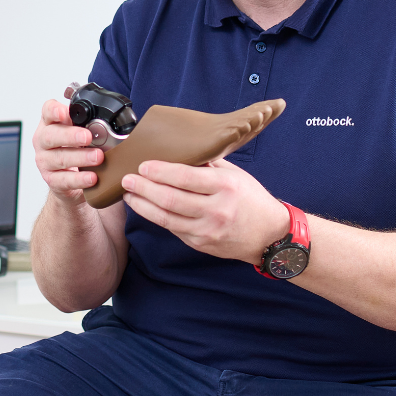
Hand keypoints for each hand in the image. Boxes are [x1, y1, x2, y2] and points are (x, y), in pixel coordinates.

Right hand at [33, 98, 103, 205]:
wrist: (67, 178)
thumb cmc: (74, 149)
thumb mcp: (78, 131)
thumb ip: (86, 121)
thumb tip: (108, 114)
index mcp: (50, 124)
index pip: (47, 111)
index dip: (54, 111)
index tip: (64, 112)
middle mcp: (43, 141)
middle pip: (50, 136)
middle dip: (70, 136)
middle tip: (88, 137)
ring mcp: (45, 161)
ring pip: (59, 158)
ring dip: (80, 157)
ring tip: (98, 157)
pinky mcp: (51, 180)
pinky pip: (64, 180)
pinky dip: (79, 179)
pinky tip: (92, 177)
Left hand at [120, 158, 288, 263]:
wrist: (269, 235)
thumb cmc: (250, 199)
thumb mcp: (234, 175)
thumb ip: (207, 164)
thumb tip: (176, 152)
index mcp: (225, 186)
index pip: (184, 177)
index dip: (159, 171)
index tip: (143, 165)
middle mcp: (215, 210)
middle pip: (170, 199)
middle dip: (143, 188)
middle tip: (126, 179)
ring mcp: (207, 230)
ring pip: (165, 218)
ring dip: (142, 205)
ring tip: (128, 194)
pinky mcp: (200, 244)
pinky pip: (172, 229)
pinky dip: (155, 217)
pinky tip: (145, 207)